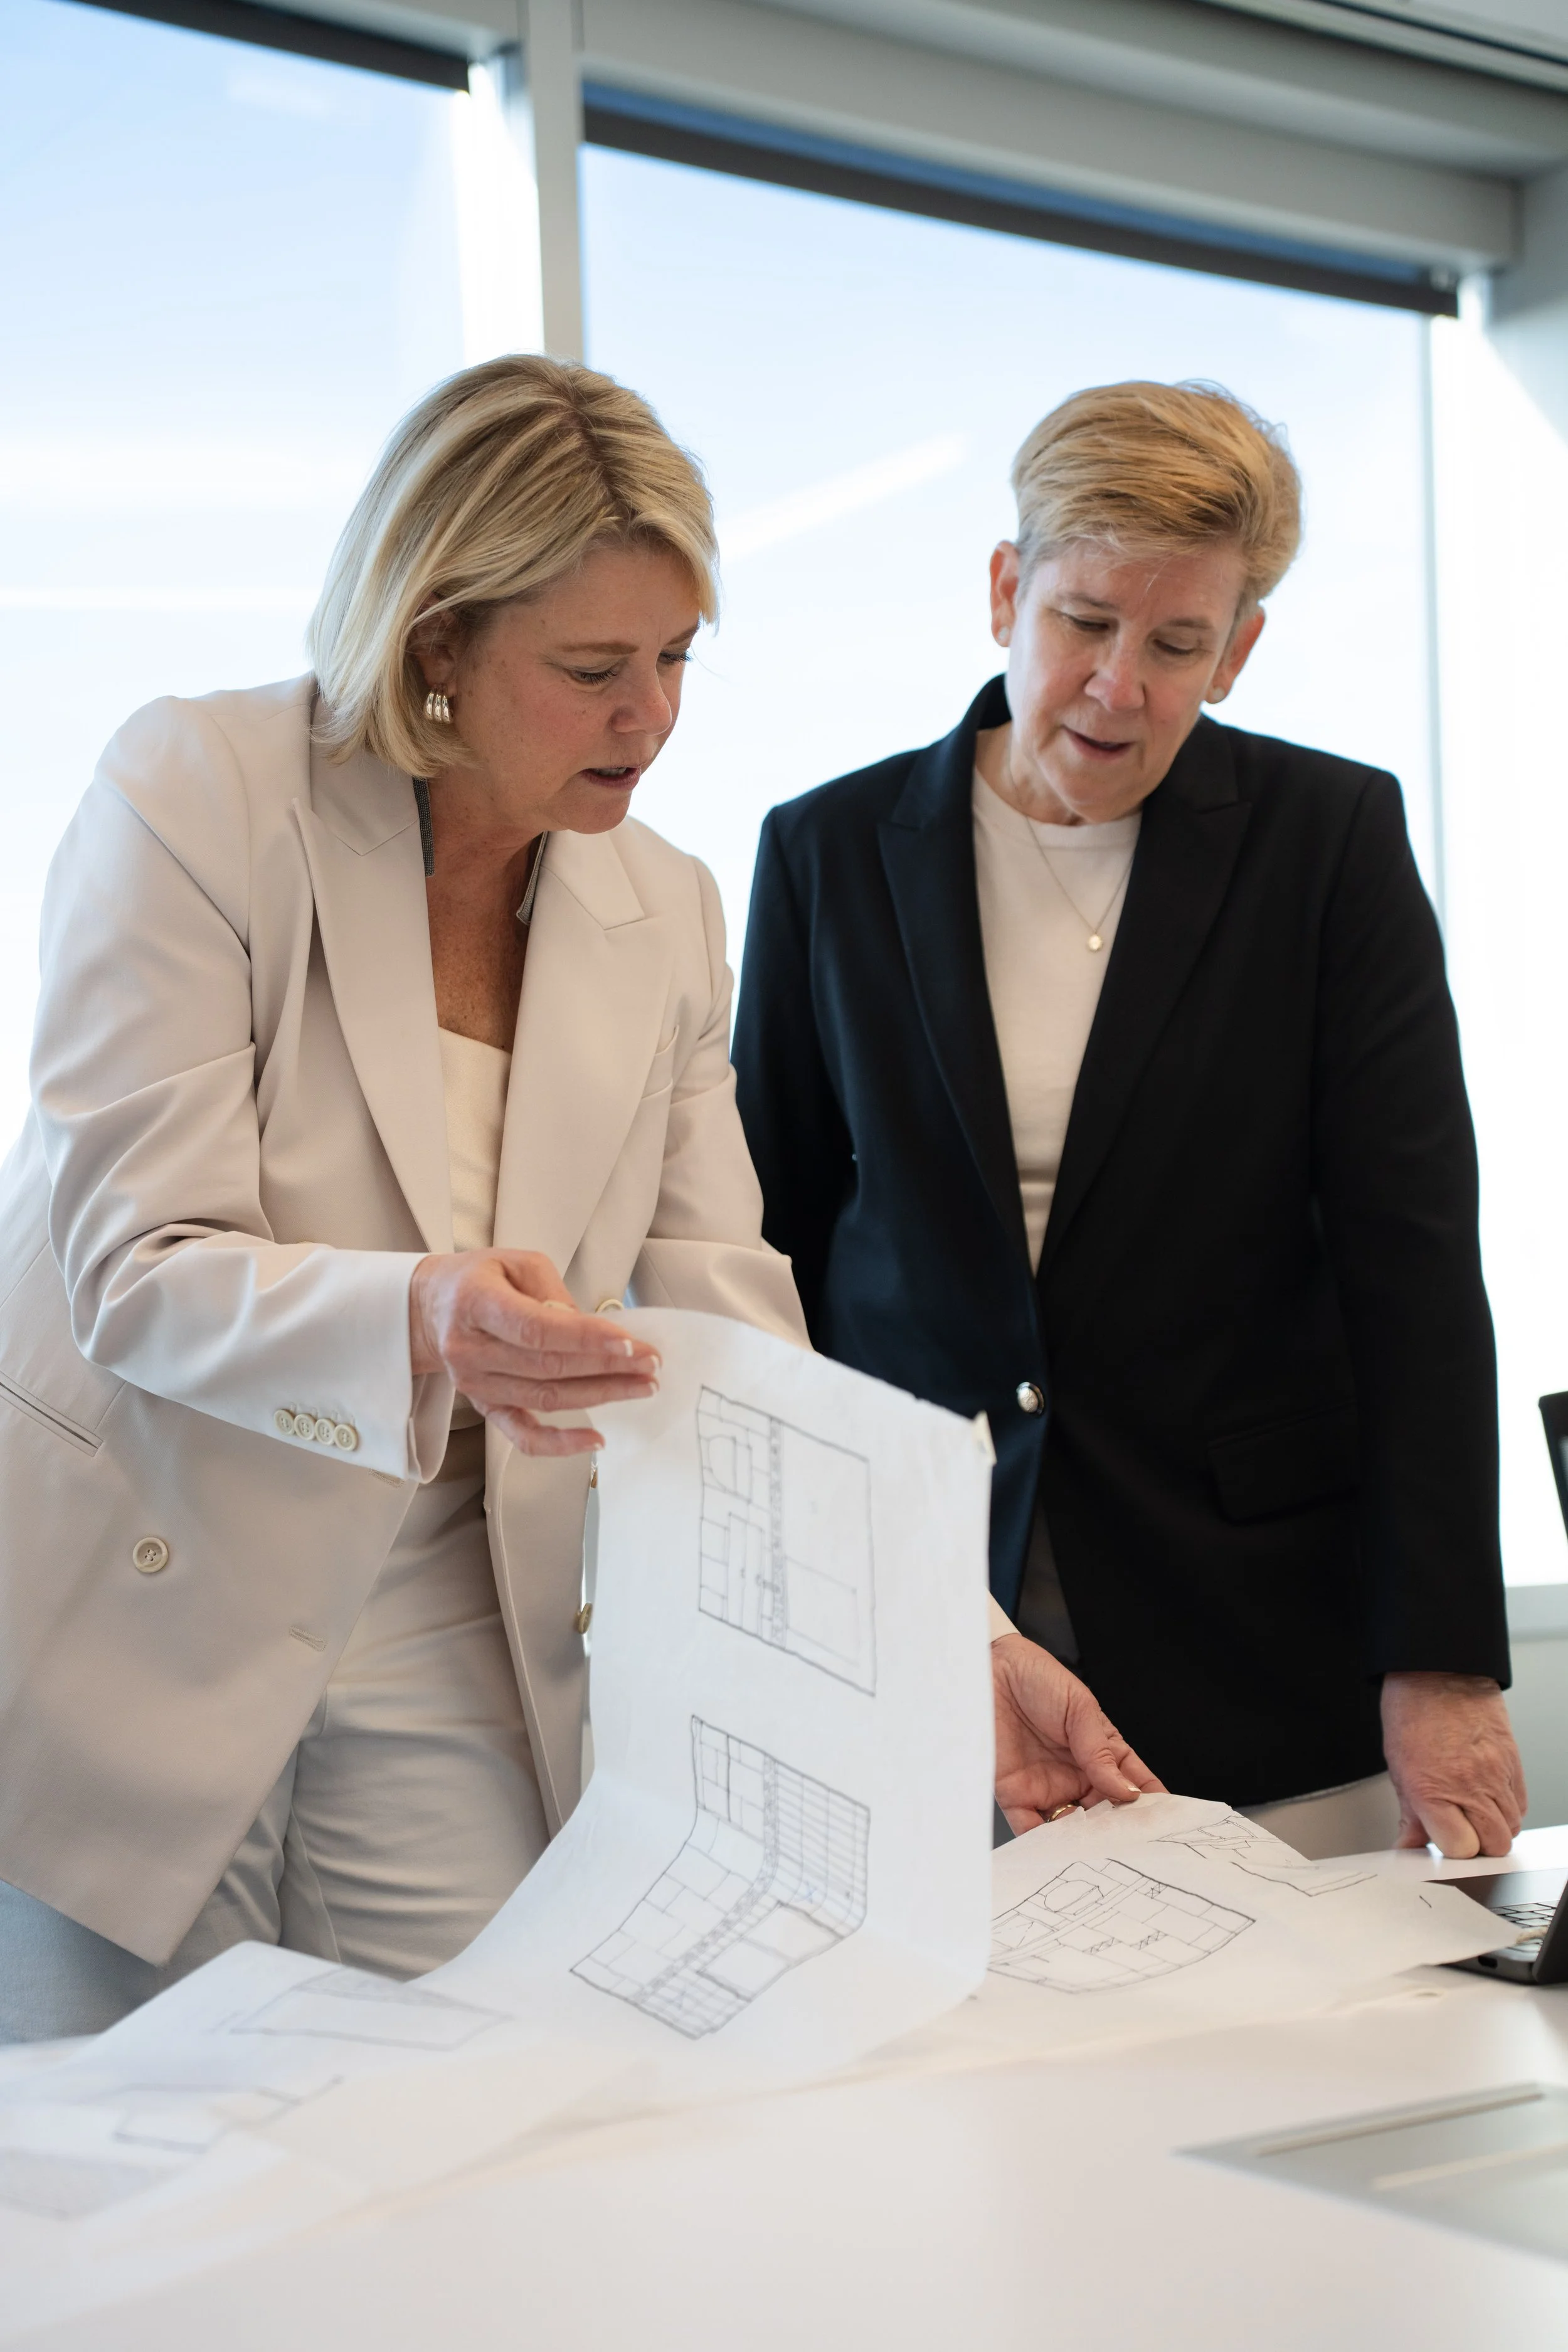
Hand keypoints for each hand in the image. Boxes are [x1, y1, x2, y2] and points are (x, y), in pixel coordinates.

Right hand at [409, 1249, 659, 1456]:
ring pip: (545, 1398)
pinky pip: (522, 1435)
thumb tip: (589, 1330)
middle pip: (548, 1367)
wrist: (429, 1308)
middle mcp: (472, 1349)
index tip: (630, 1343)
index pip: (537, 1329)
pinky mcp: (484, 1406)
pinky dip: (559, 1444)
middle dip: (608, 1367)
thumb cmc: (477, 1279)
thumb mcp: (515, 1262)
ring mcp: (477, 1384)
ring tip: (641, 1387)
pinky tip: (595, 1439)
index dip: (587, 1339)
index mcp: (476, 1304)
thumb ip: (552, 1292)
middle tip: (651, 1363)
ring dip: (600, 1396)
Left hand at [992, 1632, 1165, 1832]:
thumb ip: (1100, 1752)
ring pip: (1072, 1830)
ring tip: (1097, 1856)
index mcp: (1100, 1752)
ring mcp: (1048, 1788)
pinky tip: (1058, 1852)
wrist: (989, 1671)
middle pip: (1105, 1815)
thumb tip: (1127, 1791)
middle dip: (1119, 1833)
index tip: (1167, 1824)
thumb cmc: (1038, 1679)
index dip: (1150, 1803)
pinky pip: (1031, 1829)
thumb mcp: (1080, 1709)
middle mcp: (1077, 1776)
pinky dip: (1044, 1845)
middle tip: (1132, 1850)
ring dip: (1083, 1844)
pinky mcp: (1016, 1796)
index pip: (1132, 1783)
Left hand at [1382, 1671, 1526, 1857]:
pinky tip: (1487, 1797)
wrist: (1438, 1672)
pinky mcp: (1513, 1763)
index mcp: (1431, 1790)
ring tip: (1471, 1812)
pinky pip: (1519, 1804)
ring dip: (1492, 1828)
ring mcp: (1495, 1775)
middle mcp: (1468, 1786)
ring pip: (1509, 1828)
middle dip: (1476, 1845)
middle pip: (1491, 1845)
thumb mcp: (1399, 1767)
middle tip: (1459, 1829)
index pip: (1459, 1848)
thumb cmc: (1413, 1712)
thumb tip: (1409, 1843)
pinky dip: (1506, 1809)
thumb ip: (1410, 1813)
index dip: (1450, 1848)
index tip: (1442, 1838)